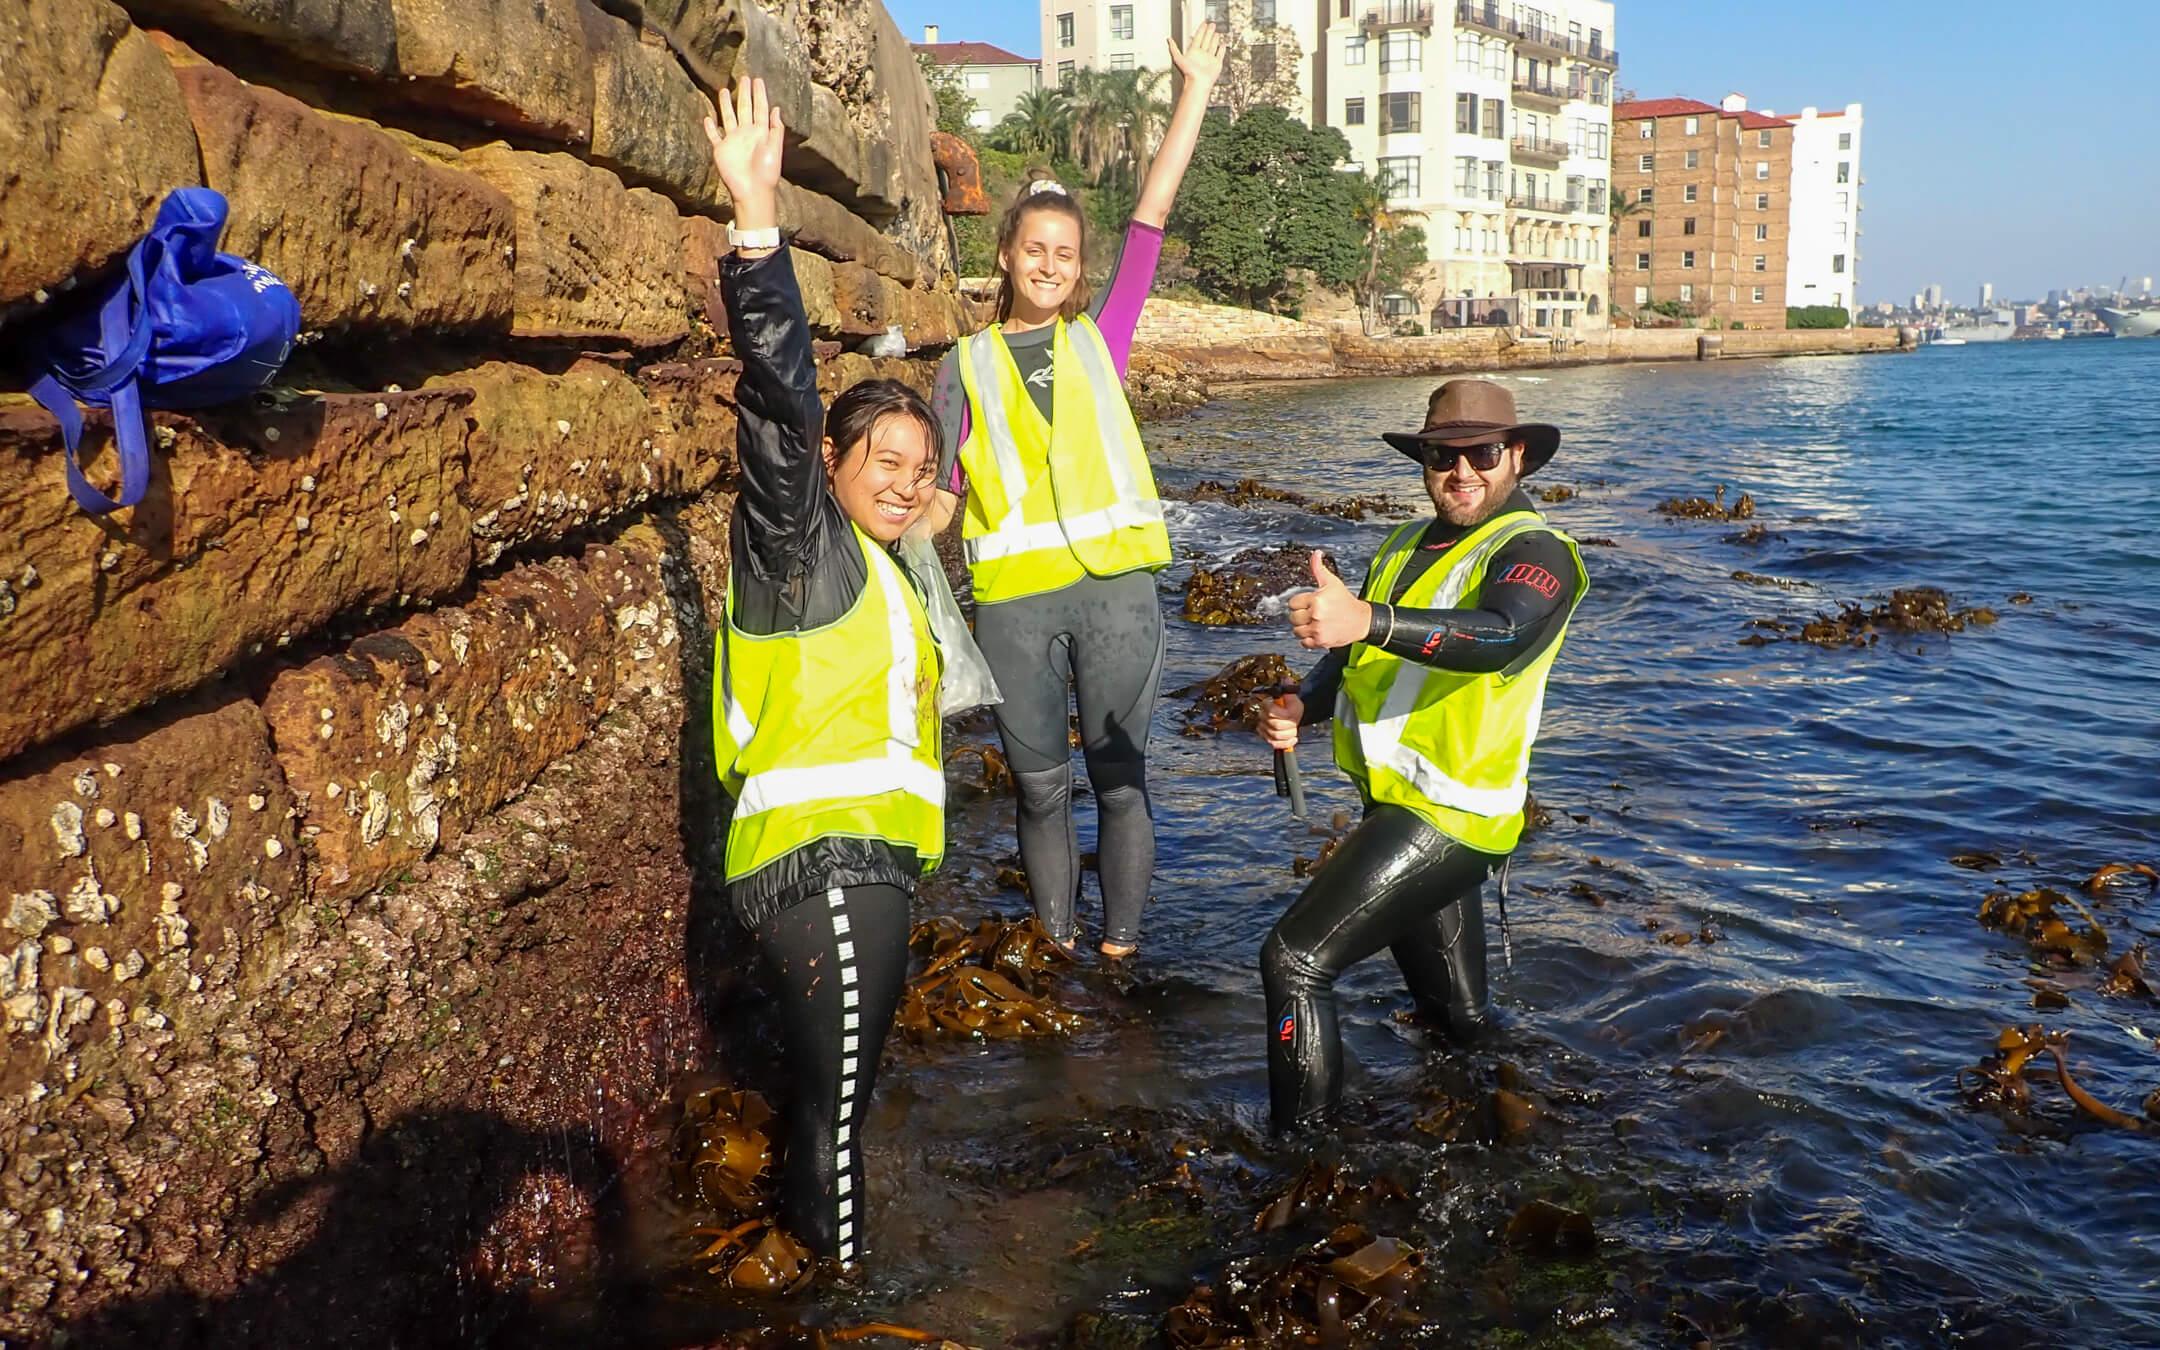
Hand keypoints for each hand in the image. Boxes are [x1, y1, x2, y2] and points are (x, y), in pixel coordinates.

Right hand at [704, 77, 783, 233]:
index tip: (757, 80)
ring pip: (728, 117)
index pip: (760, 108)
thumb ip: (775, 129)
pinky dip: (710, 127)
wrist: (752, 190)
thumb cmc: (766, 172)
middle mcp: (746, 133)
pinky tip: (707, 117)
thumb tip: (776, 108)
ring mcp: (733, 141)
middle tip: (743, 77)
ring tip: (724, 90)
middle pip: (744, 109)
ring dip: (726, 105)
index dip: (759, 94)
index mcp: (761, 132)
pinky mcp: (721, 150)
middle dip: (744, 94)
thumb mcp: (775, 148)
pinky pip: (714, 136)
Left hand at [1169, 21, 1225, 89]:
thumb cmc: (1187, 73)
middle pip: (1206, 40)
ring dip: (1215, 39)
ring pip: (1213, 46)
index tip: (1204, 23)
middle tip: (1212, 24)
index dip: (1201, 30)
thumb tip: (1168, 39)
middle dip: (1209, 32)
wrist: (1197, 84)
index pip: (1198, 37)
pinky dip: (1222, 49)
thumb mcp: (1178, 58)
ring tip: (1216, 32)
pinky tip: (1222, 44)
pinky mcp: (1217, 64)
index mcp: (1193, 52)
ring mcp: (1210, 59)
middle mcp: (1202, 55)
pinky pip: (1220, 54)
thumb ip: (1173, 48)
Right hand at [1257, 692, 1302, 751]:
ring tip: (1293, 730)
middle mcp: (1266, 718)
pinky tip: (1293, 739)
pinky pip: (1274, 744)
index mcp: (1270, 707)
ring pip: (1275, 736)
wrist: (1289, 715)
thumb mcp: (1293, 698)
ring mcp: (1266, 729)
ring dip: (1288, 734)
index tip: (1287, 712)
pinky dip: (1285, 743)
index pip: (1270, 711)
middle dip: (1287, 725)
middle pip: (1275, 725)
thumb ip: (1289, 688)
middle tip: (1293, 722)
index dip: (1279, 711)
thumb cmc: (1291, 707)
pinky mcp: (1268, 739)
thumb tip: (1286, 679)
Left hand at [1286, 550, 1370, 650]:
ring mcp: (1318, 629)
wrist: (1361, 620)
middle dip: (1300, 615)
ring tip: (1313, 622)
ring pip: (1296, 630)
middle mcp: (1316, 615)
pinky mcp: (1321, 641)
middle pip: (1293, 617)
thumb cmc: (1346, 601)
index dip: (1299, 603)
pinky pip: (1303, 642)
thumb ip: (1319, 569)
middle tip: (1311, 613)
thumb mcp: (1332, 583)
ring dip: (1302, 627)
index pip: (1293, 603)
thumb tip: (1316, 554)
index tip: (1308, 603)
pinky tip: (1315, 631)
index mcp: (1317, 599)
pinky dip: (1307, 639)